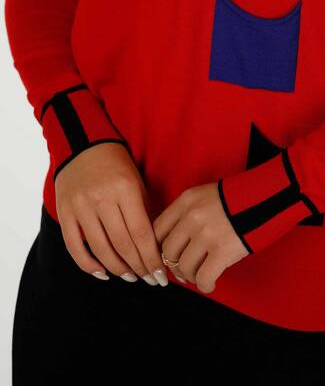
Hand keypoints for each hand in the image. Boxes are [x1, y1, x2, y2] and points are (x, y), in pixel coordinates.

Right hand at [55, 142, 166, 285]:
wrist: (83, 144)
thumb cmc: (118, 164)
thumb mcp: (137, 181)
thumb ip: (144, 211)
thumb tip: (155, 246)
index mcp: (125, 189)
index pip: (141, 233)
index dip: (152, 258)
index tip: (161, 275)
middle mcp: (102, 199)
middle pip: (122, 244)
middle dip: (139, 267)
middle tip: (150, 280)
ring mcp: (80, 206)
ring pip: (100, 249)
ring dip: (118, 269)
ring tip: (131, 277)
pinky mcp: (65, 212)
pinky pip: (74, 247)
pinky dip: (88, 265)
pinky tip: (103, 272)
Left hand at [153, 183, 249, 293]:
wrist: (269, 196)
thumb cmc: (239, 198)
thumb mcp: (207, 195)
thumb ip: (188, 213)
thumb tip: (175, 244)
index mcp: (186, 200)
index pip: (157, 229)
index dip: (158, 248)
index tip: (166, 257)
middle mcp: (192, 216)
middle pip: (168, 251)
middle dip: (174, 265)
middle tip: (184, 271)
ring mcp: (206, 234)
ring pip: (184, 267)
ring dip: (190, 277)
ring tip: (200, 276)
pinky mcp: (222, 251)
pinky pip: (203, 278)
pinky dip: (205, 285)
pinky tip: (210, 284)